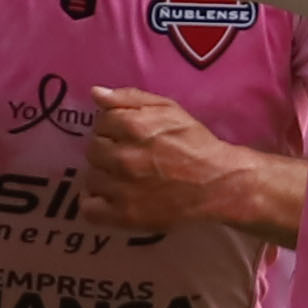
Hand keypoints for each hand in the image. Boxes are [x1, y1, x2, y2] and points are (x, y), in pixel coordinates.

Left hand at [80, 88, 256, 234]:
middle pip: (93, 150)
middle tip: (127, 159)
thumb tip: (95, 93)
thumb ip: (130, 98)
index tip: (125, 136)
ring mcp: (121, 188)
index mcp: (132, 126)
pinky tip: (109, 199)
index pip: (101, 122)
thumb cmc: (195, 143)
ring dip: (104, 177)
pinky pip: (89, 209)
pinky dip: (94, 204)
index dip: (112, 129)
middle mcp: (122, 156)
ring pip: (91, 178)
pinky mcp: (123, 215)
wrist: (218, 184)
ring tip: (123, 180)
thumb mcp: (168, 109)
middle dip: (108, 152)